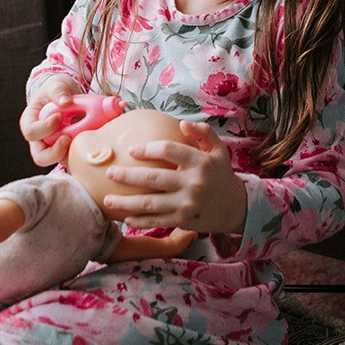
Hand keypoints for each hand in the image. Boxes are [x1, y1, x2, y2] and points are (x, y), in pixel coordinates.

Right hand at [20, 73, 81, 167]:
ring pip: (59, 160)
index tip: (59, 116)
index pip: (31, 132)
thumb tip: (65, 102)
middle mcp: (39, 139)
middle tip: (68, 138)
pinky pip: (74, 158)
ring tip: (82, 138)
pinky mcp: (68, 150)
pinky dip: (82, 153)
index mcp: (30, 122)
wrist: (68, 96)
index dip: (44, 128)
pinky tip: (90, 141)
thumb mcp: (56, 85)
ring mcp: (54, 147)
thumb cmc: (57, 91)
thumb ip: (58, 91)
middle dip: (55, 151)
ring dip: (71, 153)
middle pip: (41, 156)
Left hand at [101, 121, 247, 235]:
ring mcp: (187, 204)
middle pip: (154, 178)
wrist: (236, 207)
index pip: (169, 150)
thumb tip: (183, 122)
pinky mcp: (183, 221)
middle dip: (128, 176)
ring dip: (126, 203)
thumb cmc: (221, 174)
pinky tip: (125, 217)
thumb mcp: (218, 150)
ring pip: (150, 204)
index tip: (131, 149)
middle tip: (109, 173)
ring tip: (107, 200)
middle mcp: (193, 183)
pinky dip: (139, 220)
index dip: (148, 148)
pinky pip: (157, 221)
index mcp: (200, 162)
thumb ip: (203, 133)